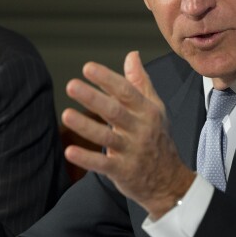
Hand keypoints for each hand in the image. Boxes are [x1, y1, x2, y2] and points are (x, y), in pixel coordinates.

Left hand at [62, 51, 194, 218]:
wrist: (170, 181)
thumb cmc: (158, 138)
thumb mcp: (155, 109)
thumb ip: (141, 82)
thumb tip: (132, 55)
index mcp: (147, 111)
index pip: (126, 92)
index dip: (107, 79)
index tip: (87, 68)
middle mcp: (140, 130)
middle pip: (115, 111)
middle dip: (93, 98)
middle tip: (71, 85)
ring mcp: (132, 151)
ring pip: (107, 138)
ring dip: (86, 126)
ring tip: (65, 115)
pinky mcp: (123, 171)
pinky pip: (103, 165)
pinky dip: (86, 159)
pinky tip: (69, 151)